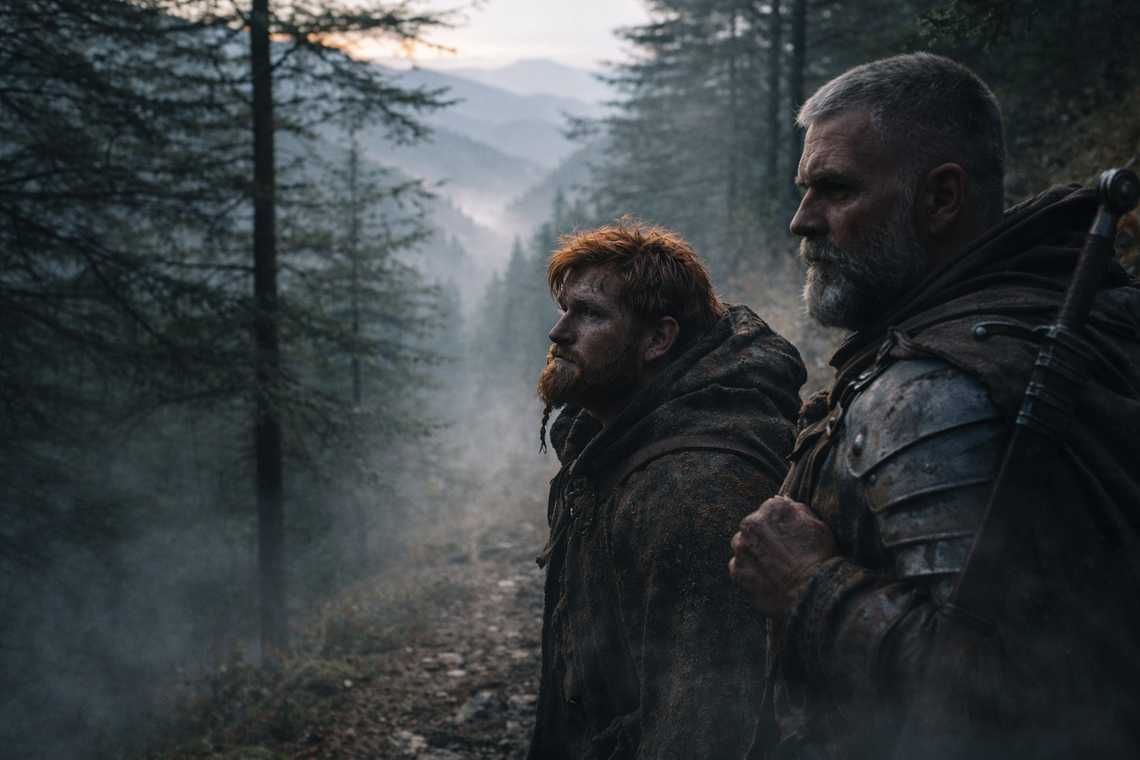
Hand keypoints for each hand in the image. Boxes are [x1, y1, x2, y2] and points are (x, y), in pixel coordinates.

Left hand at [729, 496, 837, 617]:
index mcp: (772, 508)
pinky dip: (750, 572)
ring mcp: (741, 547)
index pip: (770, 510)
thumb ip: (796, 509)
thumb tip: (779, 500)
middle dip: (763, 538)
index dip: (780, 525)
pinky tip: (767, 579)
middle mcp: (751, 523)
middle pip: (753, 527)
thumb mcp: (817, 524)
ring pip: (743, 545)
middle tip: (781, 555)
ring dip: (754, 553)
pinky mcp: (737, 570)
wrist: (813, 591)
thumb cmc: (820, 556)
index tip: (789, 538)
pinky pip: (739, 567)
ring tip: (773, 568)